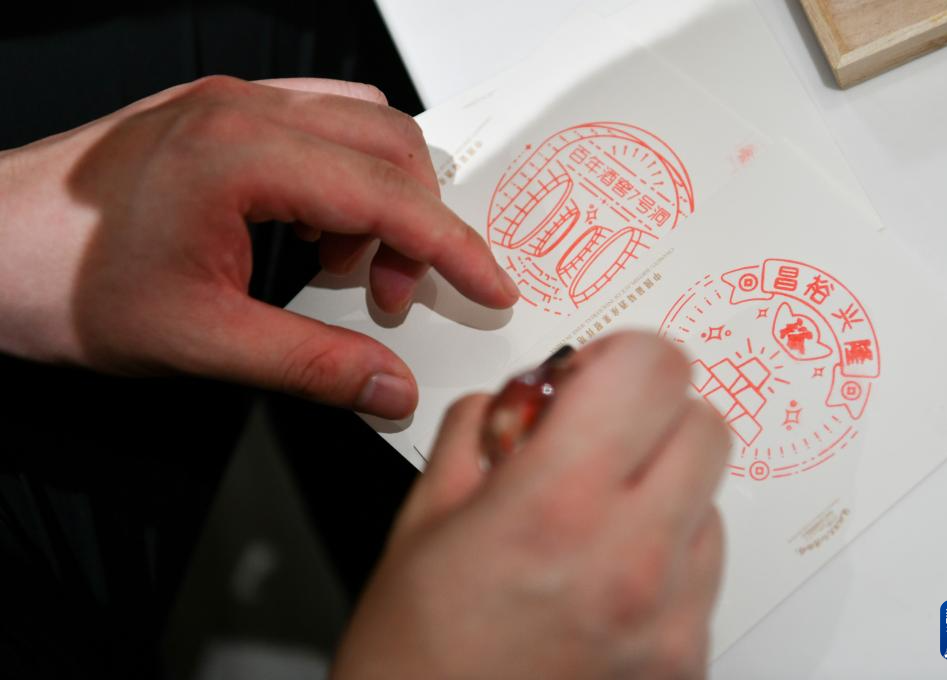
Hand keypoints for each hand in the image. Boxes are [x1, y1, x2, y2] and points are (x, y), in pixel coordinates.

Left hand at [0, 76, 517, 417]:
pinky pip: (322, 125)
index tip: (493, 284)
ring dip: (382, 198)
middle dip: (417, 226)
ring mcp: (232, 103)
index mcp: (242, 156)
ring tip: (344, 266)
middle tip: (391, 298)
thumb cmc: (62, 284)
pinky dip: (344, 179)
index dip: (454, 247)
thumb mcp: (200, 343)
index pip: (390, 196)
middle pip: (392, 145)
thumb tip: (389, 388)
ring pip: (364, 127)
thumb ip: (311, 366)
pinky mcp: (221, 113)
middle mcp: (245, 110)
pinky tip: (312, 232)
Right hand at [333, 332, 730, 678]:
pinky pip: (706, 565)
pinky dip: (669, 548)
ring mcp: (672, 618)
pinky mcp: (688, 658)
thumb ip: (484, 429)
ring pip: (712, 495)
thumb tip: (531, 395)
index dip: (622, 356)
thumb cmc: (414, 653)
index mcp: (555, 506)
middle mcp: (631, 561)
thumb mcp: (425, 514)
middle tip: (597, 439)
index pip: (653, 369)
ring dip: (663, 484)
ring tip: (595, 520)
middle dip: (652, 414)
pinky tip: (609, 573)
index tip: (593, 379)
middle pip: (705, 424)